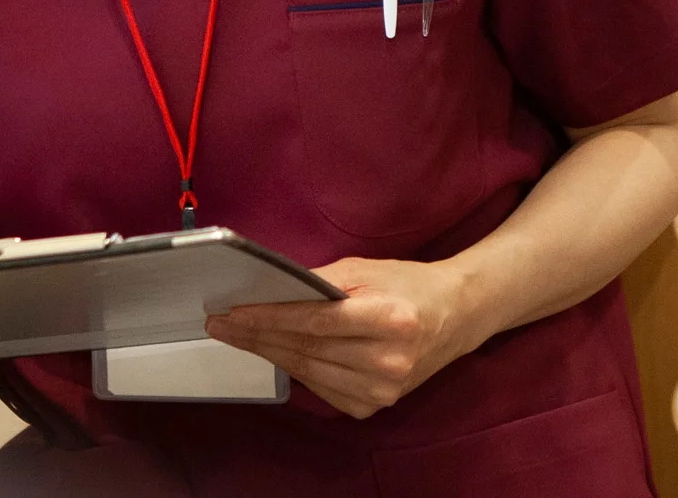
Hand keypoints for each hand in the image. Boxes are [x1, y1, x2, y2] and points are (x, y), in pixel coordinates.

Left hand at [205, 257, 487, 418]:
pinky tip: (277, 352)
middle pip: (307, 350)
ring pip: (308, 372)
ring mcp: (382, 390)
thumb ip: (319, 281)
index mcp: (391, 320)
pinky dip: (296, 369)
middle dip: (258, 335)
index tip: (232, 312)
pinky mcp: (373, 407)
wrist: (456, 317)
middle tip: (221, 324)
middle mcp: (388, 361)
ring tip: (238, 336)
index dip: (270, 318)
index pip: (316, 322)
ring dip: (269, 353)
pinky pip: (321, 388)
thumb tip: (268, 290)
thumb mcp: (367, 270)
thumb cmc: (409, 285)